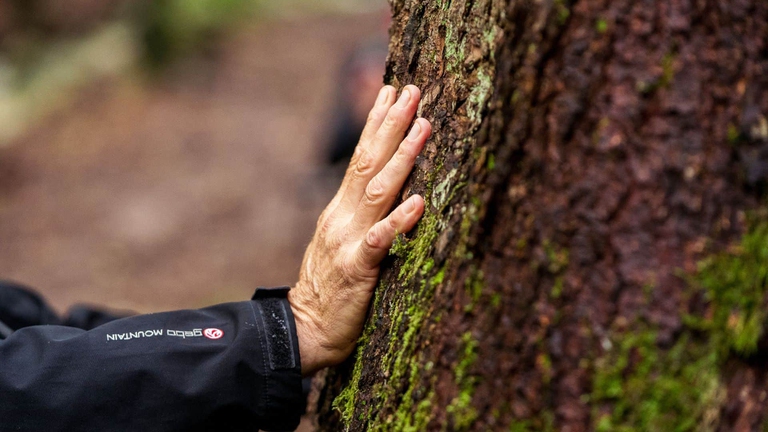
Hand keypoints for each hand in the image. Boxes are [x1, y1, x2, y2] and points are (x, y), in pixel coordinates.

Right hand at [289, 85, 429, 374]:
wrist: (305, 329)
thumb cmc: (330, 287)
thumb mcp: (341, 241)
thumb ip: (360, 214)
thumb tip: (386, 187)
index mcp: (340, 210)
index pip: (360, 157)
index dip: (376, 123)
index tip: (393, 90)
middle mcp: (342, 217)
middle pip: (368, 162)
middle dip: (391, 124)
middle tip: (413, 91)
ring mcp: (348, 241)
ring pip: (377, 191)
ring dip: (402, 157)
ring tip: (423, 127)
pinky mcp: (358, 269)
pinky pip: (380, 241)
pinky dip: (399, 220)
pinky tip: (419, 202)